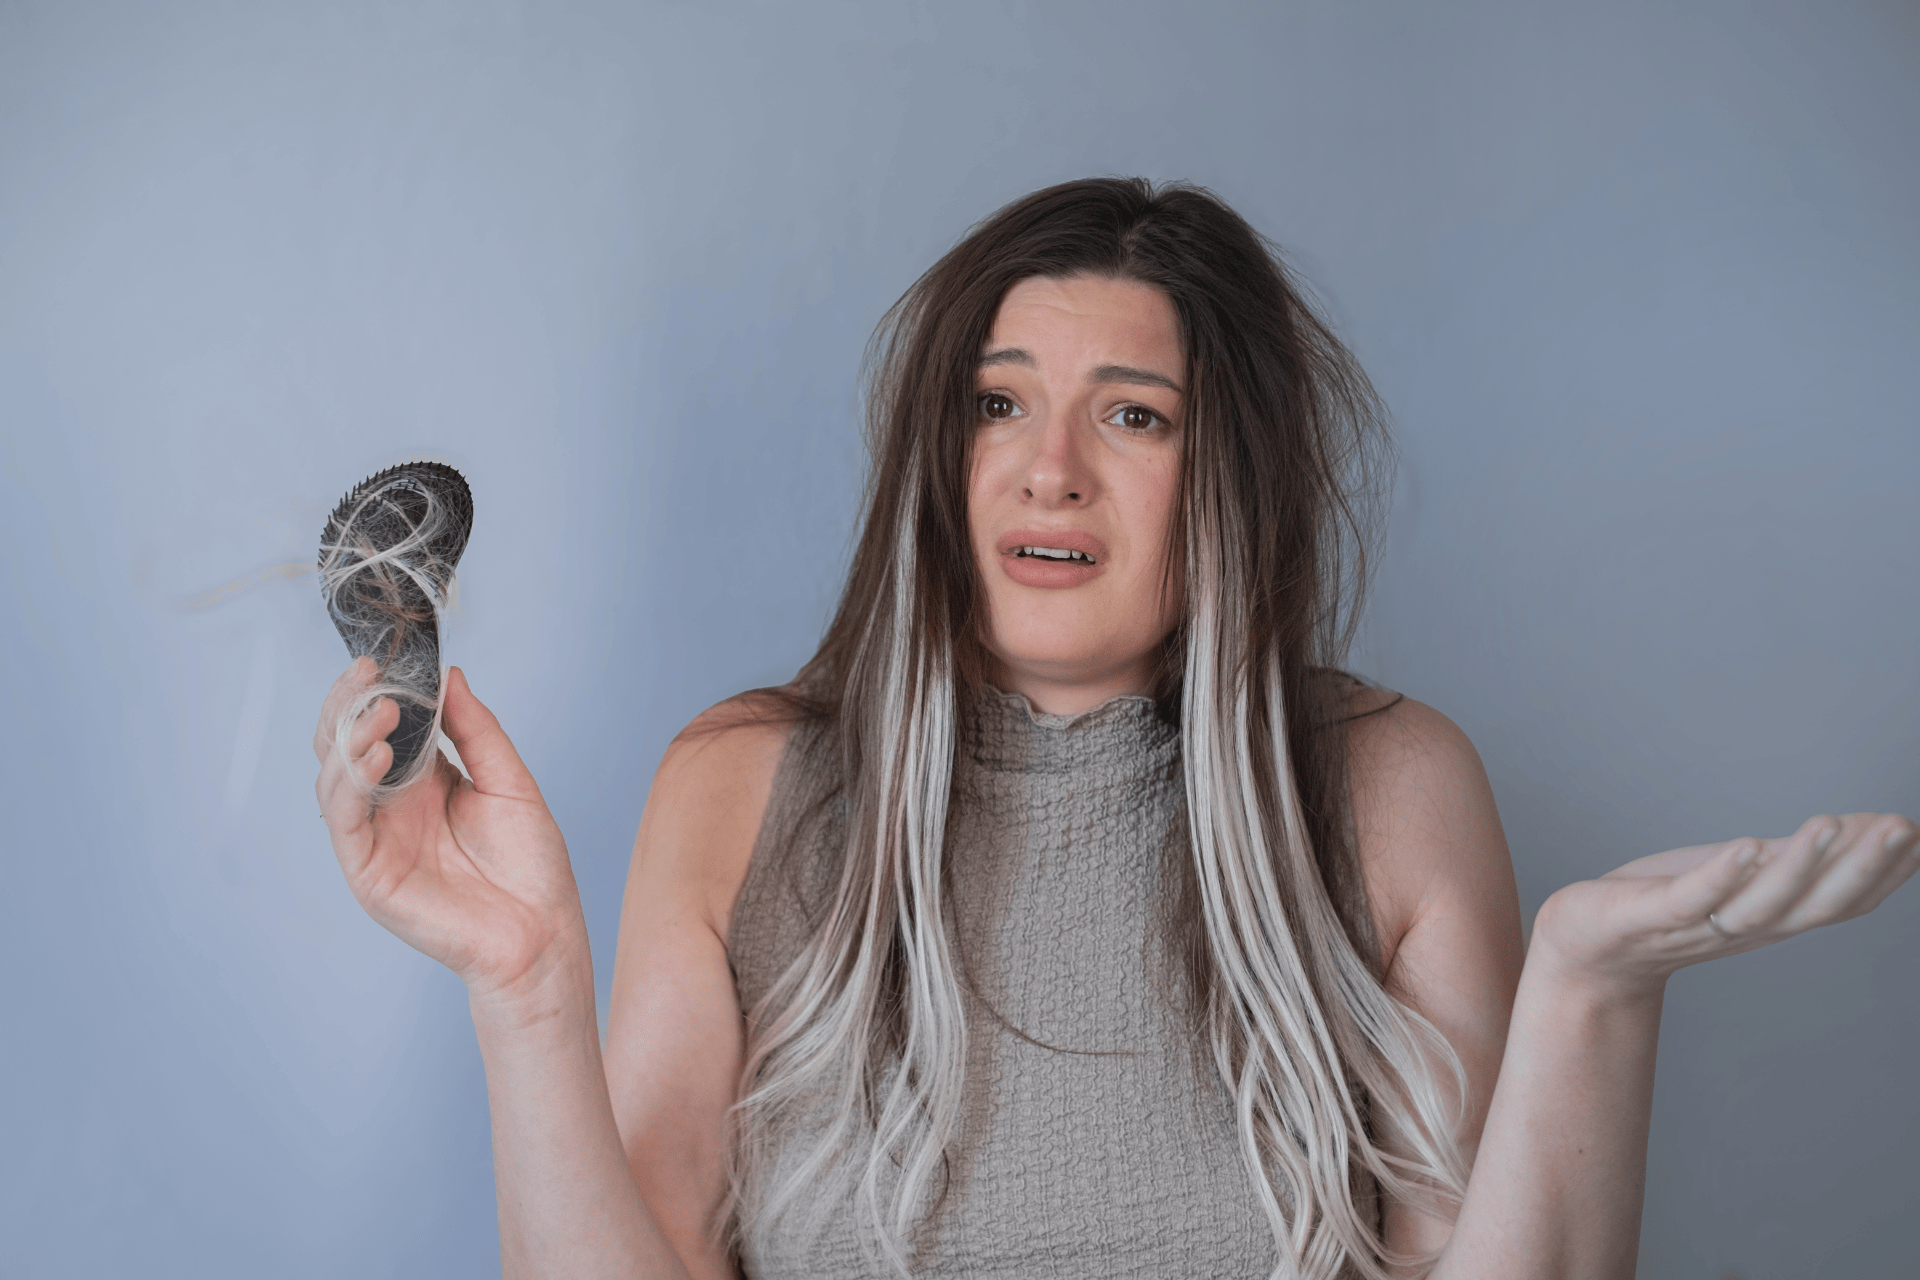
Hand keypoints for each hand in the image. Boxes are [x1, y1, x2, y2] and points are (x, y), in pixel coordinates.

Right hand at [313, 659, 583, 999]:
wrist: (542, 931)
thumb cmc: (531, 865)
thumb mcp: (509, 780)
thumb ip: (476, 730)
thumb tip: (451, 677)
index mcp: (424, 783)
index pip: (380, 728)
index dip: (376, 692)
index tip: (385, 659)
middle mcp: (392, 807)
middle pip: (344, 746)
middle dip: (350, 705)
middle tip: (370, 673)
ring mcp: (375, 839)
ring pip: (333, 778)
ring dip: (350, 738)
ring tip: (382, 711)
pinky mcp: (367, 871)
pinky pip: (344, 820)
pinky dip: (350, 784)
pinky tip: (375, 757)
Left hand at [1529, 812, 1919, 996]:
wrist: (1589, 951)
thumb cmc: (1671, 905)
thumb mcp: (1748, 875)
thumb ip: (1805, 856)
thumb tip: (1881, 828)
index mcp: (1778, 917)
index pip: (1845, 900)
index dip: (1886, 873)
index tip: (1917, 835)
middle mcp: (1750, 928)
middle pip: (1818, 905)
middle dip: (1862, 867)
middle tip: (1900, 829)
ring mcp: (1701, 925)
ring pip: (1763, 902)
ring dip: (1799, 865)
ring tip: (1828, 823)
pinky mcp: (1652, 916)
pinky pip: (1694, 899)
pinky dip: (1722, 876)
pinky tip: (1745, 845)